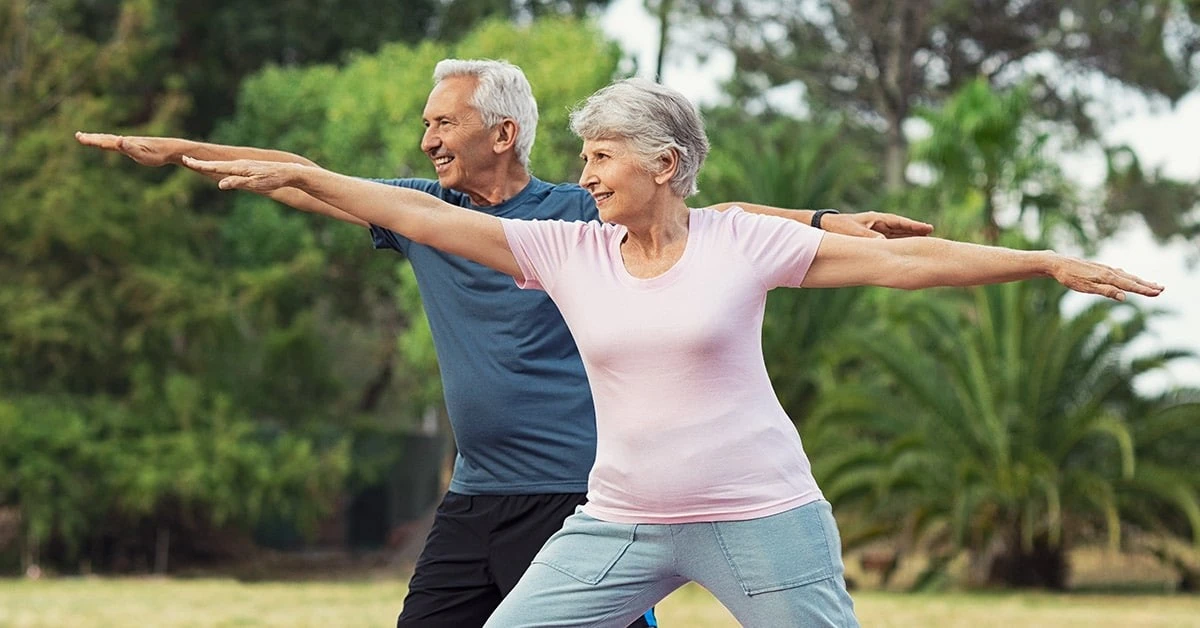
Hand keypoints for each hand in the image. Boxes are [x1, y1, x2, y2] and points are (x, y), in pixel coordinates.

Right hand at [75, 132, 178, 166]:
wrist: (171, 149)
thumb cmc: (157, 154)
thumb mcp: (142, 153)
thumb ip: (129, 148)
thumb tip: (117, 140)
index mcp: (124, 143)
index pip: (104, 141)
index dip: (91, 140)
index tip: (79, 136)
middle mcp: (125, 141)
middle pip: (105, 138)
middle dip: (91, 138)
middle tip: (78, 135)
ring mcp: (130, 142)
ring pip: (111, 139)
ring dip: (99, 138)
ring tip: (89, 137)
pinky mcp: (136, 145)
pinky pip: (119, 142)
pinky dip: (111, 141)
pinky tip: (113, 142)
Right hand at [181, 156, 305, 192]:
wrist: (288, 172)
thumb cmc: (272, 180)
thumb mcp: (255, 184)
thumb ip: (237, 183)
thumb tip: (220, 184)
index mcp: (238, 168)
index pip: (214, 166)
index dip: (199, 164)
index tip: (185, 159)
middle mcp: (239, 164)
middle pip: (215, 164)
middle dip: (200, 162)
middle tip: (185, 159)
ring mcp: (244, 165)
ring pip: (222, 165)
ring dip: (209, 164)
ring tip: (196, 164)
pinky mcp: (249, 168)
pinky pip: (230, 167)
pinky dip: (220, 167)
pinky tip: (219, 169)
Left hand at [823, 211, 934, 238]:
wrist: (824, 226)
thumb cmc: (838, 226)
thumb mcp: (854, 232)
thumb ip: (869, 237)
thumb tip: (884, 244)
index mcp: (876, 219)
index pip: (899, 222)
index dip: (913, 226)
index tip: (927, 228)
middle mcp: (878, 224)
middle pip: (901, 228)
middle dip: (915, 230)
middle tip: (931, 233)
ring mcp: (875, 231)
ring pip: (895, 235)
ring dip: (907, 237)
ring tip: (923, 241)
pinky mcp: (870, 238)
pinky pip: (887, 241)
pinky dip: (896, 244)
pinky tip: (905, 249)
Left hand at [1048, 254, 1163, 300]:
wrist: (1057, 263)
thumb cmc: (1070, 277)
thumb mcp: (1086, 287)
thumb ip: (1106, 291)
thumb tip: (1125, 297)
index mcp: (1107, 277)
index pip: (1130, 285)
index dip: (1144, 290)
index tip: (1158, 293)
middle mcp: (1109, 271)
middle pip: (1132, 280)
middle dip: (1147, 285)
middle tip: (1162, 289)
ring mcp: (1104, 269)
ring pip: (1126, 276)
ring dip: (1139, 280)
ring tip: (1151, 284)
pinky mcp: (1099, 268)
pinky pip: (1118, 273)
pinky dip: (1128, 276)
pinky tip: (1128, 277)